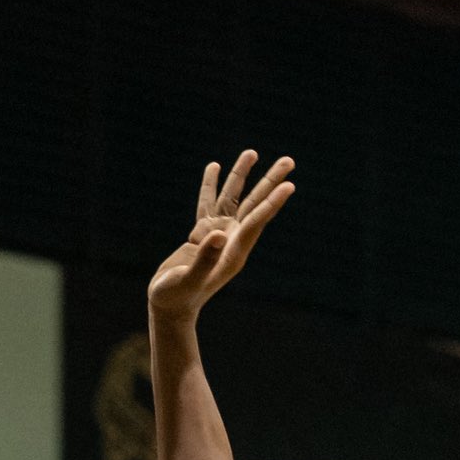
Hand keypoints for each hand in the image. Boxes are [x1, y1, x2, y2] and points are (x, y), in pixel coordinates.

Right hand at [148, 151, 294, 319]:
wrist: (170, 306)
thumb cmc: (177, 298)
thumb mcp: (187, 282)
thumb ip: (203, 261)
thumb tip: (217, 235)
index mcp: (233, 253)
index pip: (255, 222)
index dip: (271, 204)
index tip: (288, 185)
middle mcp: (231, 241)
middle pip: (254, 205)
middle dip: (270, 182)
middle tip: (289, 160)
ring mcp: (218, 236)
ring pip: (233, 199)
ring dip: (241, 176)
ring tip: (251, 152)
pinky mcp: (203, 234)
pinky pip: (209, 204)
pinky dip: (212, 186)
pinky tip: (214, 166)